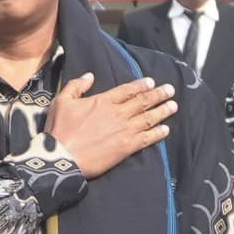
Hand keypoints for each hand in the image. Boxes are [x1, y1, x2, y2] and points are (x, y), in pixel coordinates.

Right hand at [45, 70, 178, 176]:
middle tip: (170, 90)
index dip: (141, 85)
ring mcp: (125, 130)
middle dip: (158, 95)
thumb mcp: (61, 101)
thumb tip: (90, 76)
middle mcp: (118, 113)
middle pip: (143, 101)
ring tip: (174, 106)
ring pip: (148, 118)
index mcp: (103, 100)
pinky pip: (147, 138)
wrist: (63, 157)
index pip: (127, 90)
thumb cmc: (60, 130)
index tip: (151, 82)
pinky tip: (166, 130)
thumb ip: (77, 86)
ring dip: (162, 111)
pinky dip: (158, 133)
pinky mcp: (127, 147)